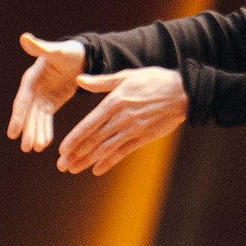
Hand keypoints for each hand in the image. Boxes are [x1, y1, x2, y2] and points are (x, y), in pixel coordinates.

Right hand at [6, 33, 86, 151]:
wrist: (80, 57)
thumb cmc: (68, 52)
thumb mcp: (56, 51)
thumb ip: (41, 47)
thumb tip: (24, 37)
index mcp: (31, 79)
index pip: (22, 101)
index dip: (18, 117)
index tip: (13, 133)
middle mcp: (33, 90)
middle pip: (28, 114)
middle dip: (27, 130)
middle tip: (26, 148)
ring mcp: (41, 97)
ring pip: (36, 119)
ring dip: (35, 133)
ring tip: (36, 149)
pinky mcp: (50, 103)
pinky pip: (46, 119)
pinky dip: (45, 130)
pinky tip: (45, 144)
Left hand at [56, 67, 187, 175]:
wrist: (184, 92)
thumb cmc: (153, 80)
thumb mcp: (126, 76)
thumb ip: (101, 82)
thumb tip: (79, 79)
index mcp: (115, 101)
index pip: (90, 123)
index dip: (75, 138)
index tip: (62, 149)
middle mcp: (122, 117)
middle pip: (95, 139)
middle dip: (77, 154)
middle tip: (61, 165)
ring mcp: (134, 129)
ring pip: (106, 148)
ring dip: (88, 160)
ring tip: (73, 169)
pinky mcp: (144, 137)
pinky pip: (123, 152)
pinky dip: (109, 161)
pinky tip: (97, 169)